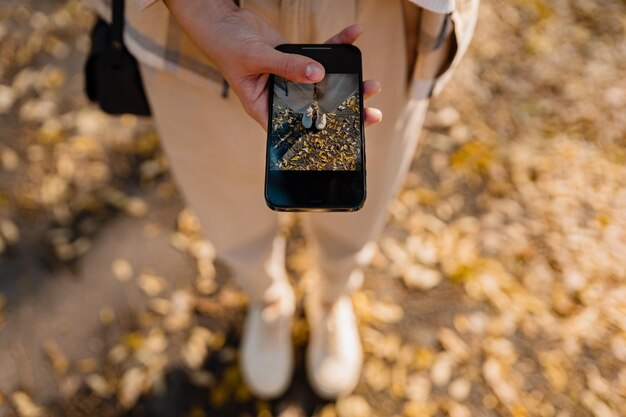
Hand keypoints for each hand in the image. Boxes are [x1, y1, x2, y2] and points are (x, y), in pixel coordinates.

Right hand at [164, 0, 381, 129]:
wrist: (222, 21)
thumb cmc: (227, 45)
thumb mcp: (256, 58)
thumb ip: (287, 66)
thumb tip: (318, 74)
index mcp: (265, 108)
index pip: (297, 126)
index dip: (323, 132)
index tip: (349, 133)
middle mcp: (281, 97)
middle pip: (316, 108)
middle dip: (344, 110)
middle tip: (370, 113)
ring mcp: (290, 78)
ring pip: (323, 84)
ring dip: (346, 82)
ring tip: (371, 83)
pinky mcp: (295, 59)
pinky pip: (320, 56)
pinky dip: (337, 46)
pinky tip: (354, 35)